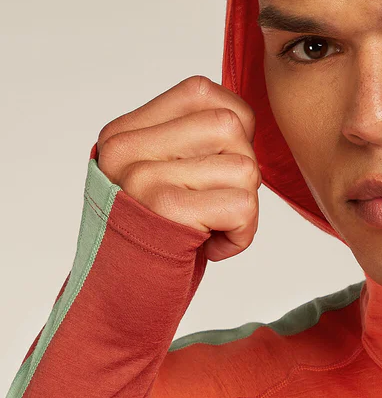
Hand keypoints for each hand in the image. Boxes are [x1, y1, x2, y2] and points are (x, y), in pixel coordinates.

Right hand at [96, 75, 259, 262]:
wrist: (119, 305)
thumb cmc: (154, 244)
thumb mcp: (160, 180)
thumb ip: (189, 141)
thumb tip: (244, 119)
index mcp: (123, 134)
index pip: (202, 92)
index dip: (234, 129)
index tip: (216, 169)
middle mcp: (126, 150)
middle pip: (230, 126)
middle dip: (243, 171)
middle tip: (216, 206)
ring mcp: (142, 178)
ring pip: (244, 167)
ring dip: (244, 207)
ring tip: (211, 228)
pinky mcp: (165, 211)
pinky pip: (243, 206)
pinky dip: (243, 235)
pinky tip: (212, 248)